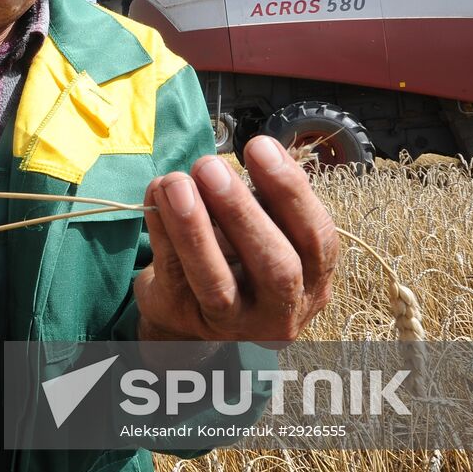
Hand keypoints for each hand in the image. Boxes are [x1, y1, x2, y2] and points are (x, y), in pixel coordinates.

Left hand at [134, 135, 337, 344]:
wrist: (189, 308)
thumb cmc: (236, 258)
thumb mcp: (263, 229)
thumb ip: (265, 200)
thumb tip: (258, 152)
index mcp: (313, 279)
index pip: (316, 238)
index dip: (291, 191)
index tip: (260, 147)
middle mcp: (282, 310)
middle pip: (276, 267)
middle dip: (242, 211)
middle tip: (209, 167)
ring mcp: (234, 325)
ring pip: (218, 284)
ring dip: (194, 227)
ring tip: (176, 183)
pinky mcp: (188, 319)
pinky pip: (174, 275)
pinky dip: (163, 231)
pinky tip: (156, 195)